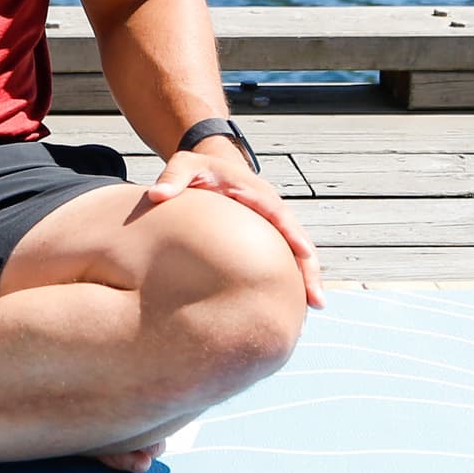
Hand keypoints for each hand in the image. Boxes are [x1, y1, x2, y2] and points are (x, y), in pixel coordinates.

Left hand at [142, 139, 325, 306]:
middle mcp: (272, 211)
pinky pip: (285, 261)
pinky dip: (292, 281)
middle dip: (310, 269)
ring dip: (307, 279)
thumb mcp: (186, 165)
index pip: (278, 213)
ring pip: (297, 254)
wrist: (214, 168)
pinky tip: (295, 306)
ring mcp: (273, 226)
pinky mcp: (268, 239)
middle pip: (298, 240)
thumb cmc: (200, 169)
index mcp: (257, 193)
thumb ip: (173, 176)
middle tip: (316, 299)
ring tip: (315, 308)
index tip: (304, 253)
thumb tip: (157, 195)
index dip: (292, 233)